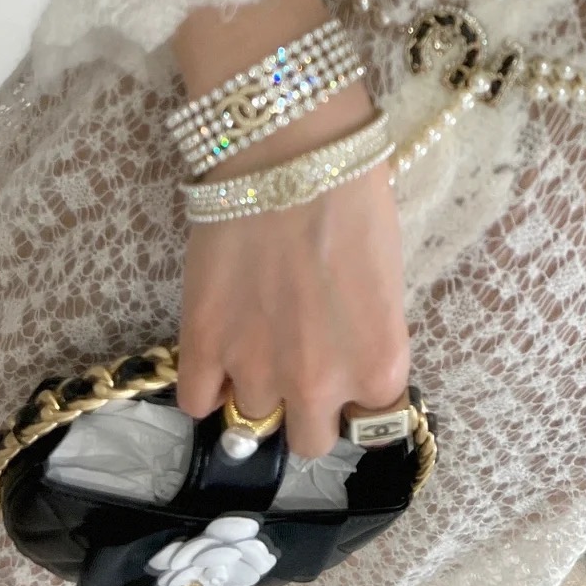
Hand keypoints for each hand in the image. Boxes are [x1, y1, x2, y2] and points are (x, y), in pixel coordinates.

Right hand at [171, 0, 410, 457]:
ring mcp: (257, 370)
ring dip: (255, 387)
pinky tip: (216, 346)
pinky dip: (206, 380)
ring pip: (254, 423)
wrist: (286, 144)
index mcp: (380, 364)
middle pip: (310, 440)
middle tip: (300, 355)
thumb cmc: (353, 185)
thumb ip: (368, 327)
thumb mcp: (387, 269)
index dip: (357, 390)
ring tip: (254, 338)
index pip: (375, 421)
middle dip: (307, 404)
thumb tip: (347, 339)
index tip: (347, 362)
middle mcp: (322, 385)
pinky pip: (197, 401)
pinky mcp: (202, 345)